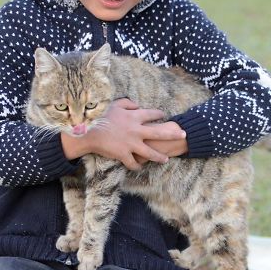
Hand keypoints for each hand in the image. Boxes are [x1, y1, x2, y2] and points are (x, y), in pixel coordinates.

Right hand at [61, 99, 185, 170]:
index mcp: (134, 116)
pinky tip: (140, 167)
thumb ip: (127, 103)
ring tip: (165, 159)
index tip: (164, 115)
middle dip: (172, 134)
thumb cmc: (99, 116)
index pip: (152, 114)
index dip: (159, 114)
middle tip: (183, 135)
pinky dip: (137, 166)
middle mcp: (136, 130)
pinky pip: (133, 163)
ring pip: (150, 152)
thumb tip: (137, 105)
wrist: (87, 131)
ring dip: (159, 157)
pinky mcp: (123, 154)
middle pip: (159, 132)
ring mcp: (131, 144)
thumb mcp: (113, 104)